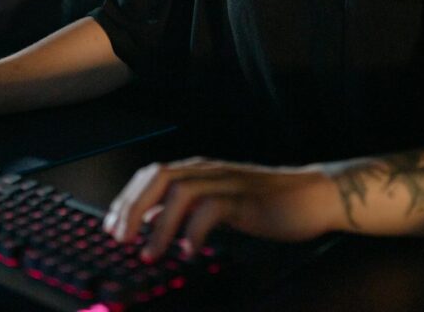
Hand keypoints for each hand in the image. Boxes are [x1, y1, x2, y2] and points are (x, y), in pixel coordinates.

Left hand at [103, 157, 338, 260]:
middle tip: (121, 239)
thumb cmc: (266, 203)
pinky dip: (195, 231)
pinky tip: (190, 252)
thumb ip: (187, 208)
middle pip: (159, 176)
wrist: (312, 194)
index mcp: (200, 170)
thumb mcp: (219, 202)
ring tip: (151, 253)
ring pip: (180, 191)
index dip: (127, 198)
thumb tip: (150, 223)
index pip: (152, 174)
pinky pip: (212, 209)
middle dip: (133, 207)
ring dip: (159, 224)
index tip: (111, 227)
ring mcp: (227, 181)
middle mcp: (209, 170)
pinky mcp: (245, 198)